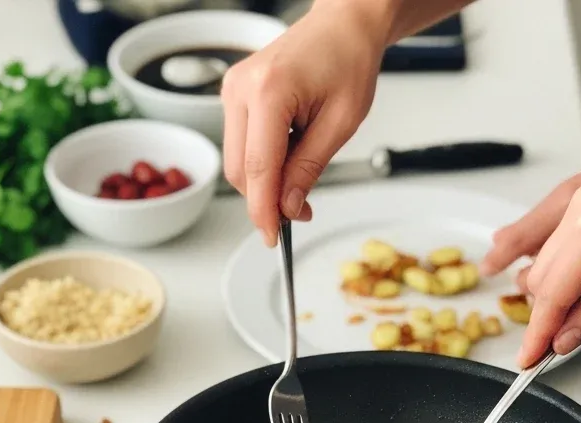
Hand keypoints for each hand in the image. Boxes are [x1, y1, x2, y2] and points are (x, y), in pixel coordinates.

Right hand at [221, 0, 387, 245]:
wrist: (342, 25)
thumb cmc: (348, 61)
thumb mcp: (341, 123)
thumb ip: (309, 168)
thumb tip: (287, 207)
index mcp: (268, 91)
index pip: (258, 168)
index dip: (263, 211)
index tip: (272, 239)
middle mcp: (241, 88)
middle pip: (239, 170)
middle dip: (265, 201)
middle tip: (300, 213)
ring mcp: (232, 91)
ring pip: (236, 162)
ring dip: (265, 183)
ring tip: (299, 181)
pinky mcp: (234, 97)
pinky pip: (241, 145)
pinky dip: (262, 164)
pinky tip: (288, 159)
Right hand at [512, 153, 580, 366]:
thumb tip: (566, 336)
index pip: (551, 293)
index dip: (538, 333)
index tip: (528, 359)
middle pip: (541, 276)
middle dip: (544, 316)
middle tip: (551, 350)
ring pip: (549, 260)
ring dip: (555, 294)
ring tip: (574, 323)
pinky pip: (566, 241)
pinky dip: (568, 271)